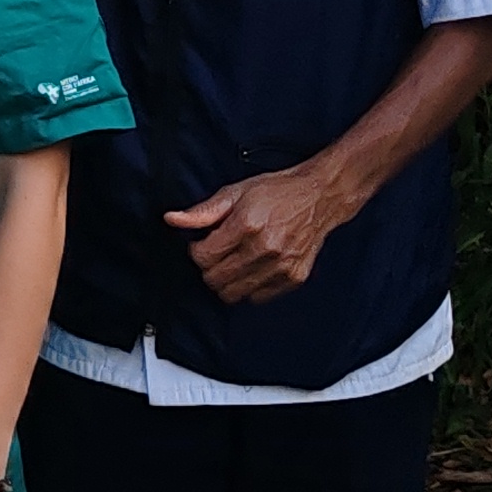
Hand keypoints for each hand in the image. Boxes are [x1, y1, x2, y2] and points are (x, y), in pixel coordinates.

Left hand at [164, 160, 353, 303]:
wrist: (319, 197)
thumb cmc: (277, 192)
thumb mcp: (236, 192)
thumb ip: (203, 211)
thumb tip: (171, 219)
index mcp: (247, 225)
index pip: (203, 257)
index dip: (196, 251)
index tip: (203, 244)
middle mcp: (265, 248)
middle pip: (215, 279)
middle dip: (208, 268)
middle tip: (217, 254)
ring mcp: (281, 266)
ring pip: (233, 294)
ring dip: (226, 282)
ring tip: (233, 262)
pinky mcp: (293, 278)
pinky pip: (257, 298)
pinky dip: (249, 288)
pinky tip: (252, 269)